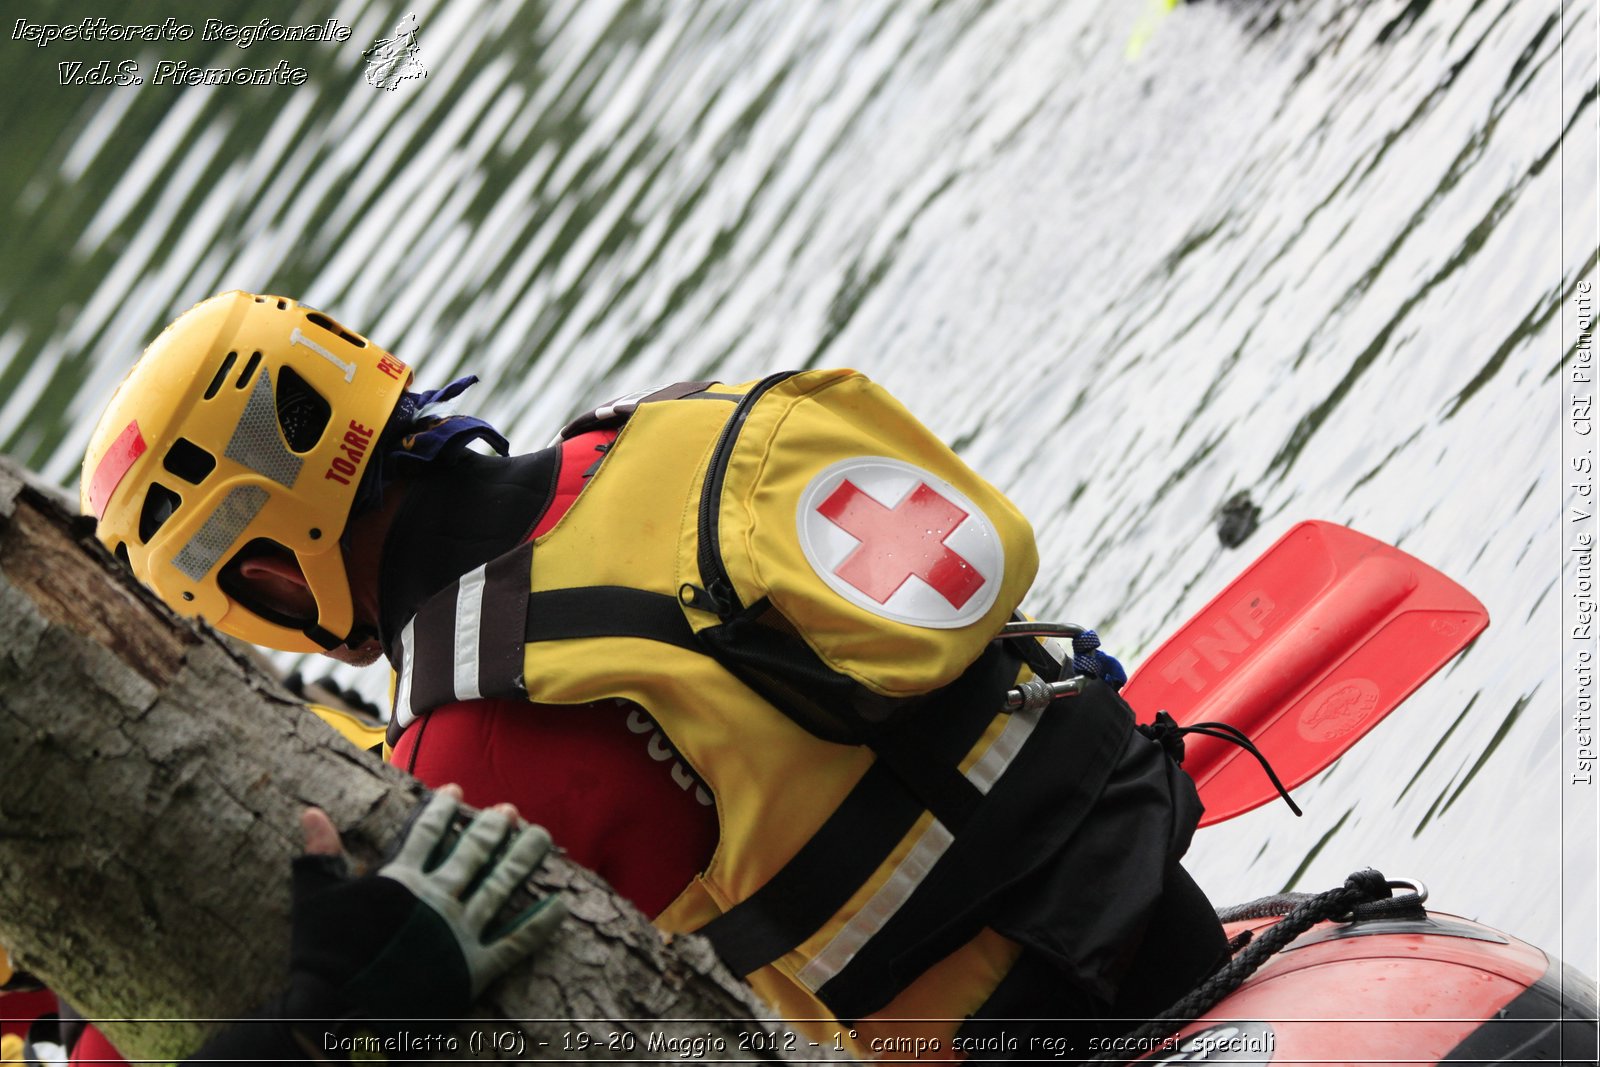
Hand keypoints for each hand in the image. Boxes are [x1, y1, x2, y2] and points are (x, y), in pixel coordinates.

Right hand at [290, 785, 564, 1019]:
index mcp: (402, 880)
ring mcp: (460, 932)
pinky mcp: (475, 967)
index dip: (442, 808)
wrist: (338, 1015)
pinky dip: (540, 923)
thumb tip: (311, 813)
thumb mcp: (317, 900)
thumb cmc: (324, 958)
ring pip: (502, 885)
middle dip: (494, 827)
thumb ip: (321, 855)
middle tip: (511, 809)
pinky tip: (560, 903)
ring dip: (524, 858)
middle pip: (475, 852)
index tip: (456, 791)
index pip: (428, 832)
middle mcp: (437, 899)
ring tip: (542, 836)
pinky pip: (516, 941)